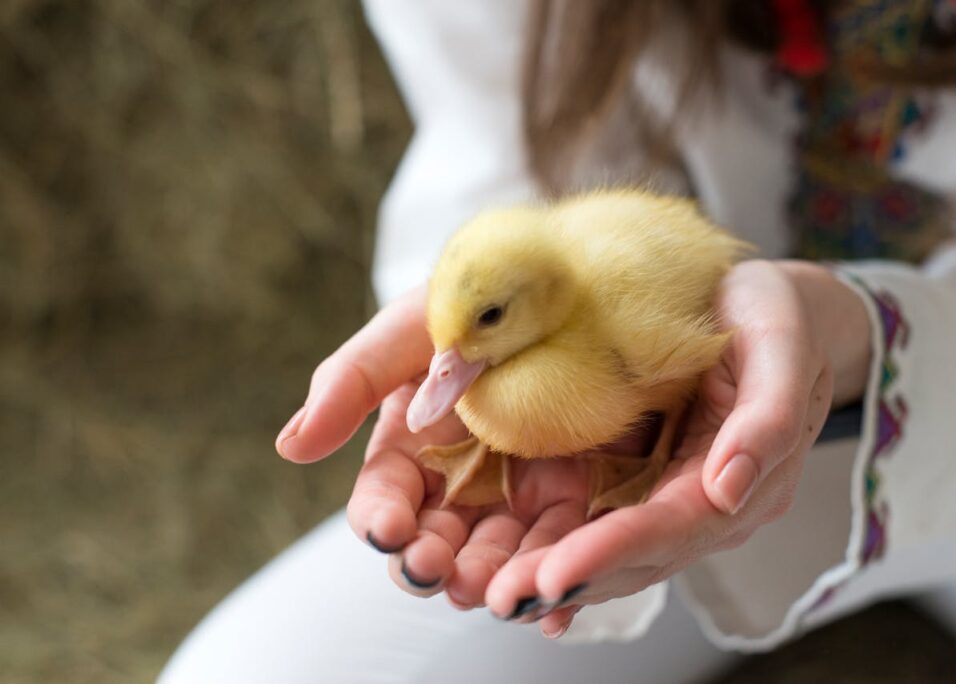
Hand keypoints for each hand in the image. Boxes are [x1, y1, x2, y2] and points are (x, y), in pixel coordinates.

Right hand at [275, 286, 593, 618]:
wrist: (570, 277)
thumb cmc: (475, 296)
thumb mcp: (411, 329)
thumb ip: (351, 382)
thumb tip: (290, 447)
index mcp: (411, 447)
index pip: (385, 498)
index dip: (382, 519)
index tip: (389, 528)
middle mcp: (459, 480)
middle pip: (436, 540)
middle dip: (430, 562)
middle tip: (433, 568)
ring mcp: (518, 493)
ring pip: (496, 557)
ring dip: (490, 582)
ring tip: (495, 592)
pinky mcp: (577, 495)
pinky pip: (565, 544)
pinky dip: (557, 577)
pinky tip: (557, 603)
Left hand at [479, 259, 872, 636]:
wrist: (764, 305)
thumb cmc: (777, 316)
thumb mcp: (781, 347)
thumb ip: (768, 419)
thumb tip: (727, 491)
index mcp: (747, 480)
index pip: (675, 526)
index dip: (615, 551)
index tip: (558, 572)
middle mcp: (706, 502)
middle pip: (636, 556)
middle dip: (571, 579)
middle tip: (504, 598)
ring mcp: (670, 493)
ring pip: (611, 550)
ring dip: (555, 576)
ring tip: (495, 595)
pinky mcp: (640, 476)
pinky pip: (597, 521)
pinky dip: (557, 549)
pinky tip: (516, 575)